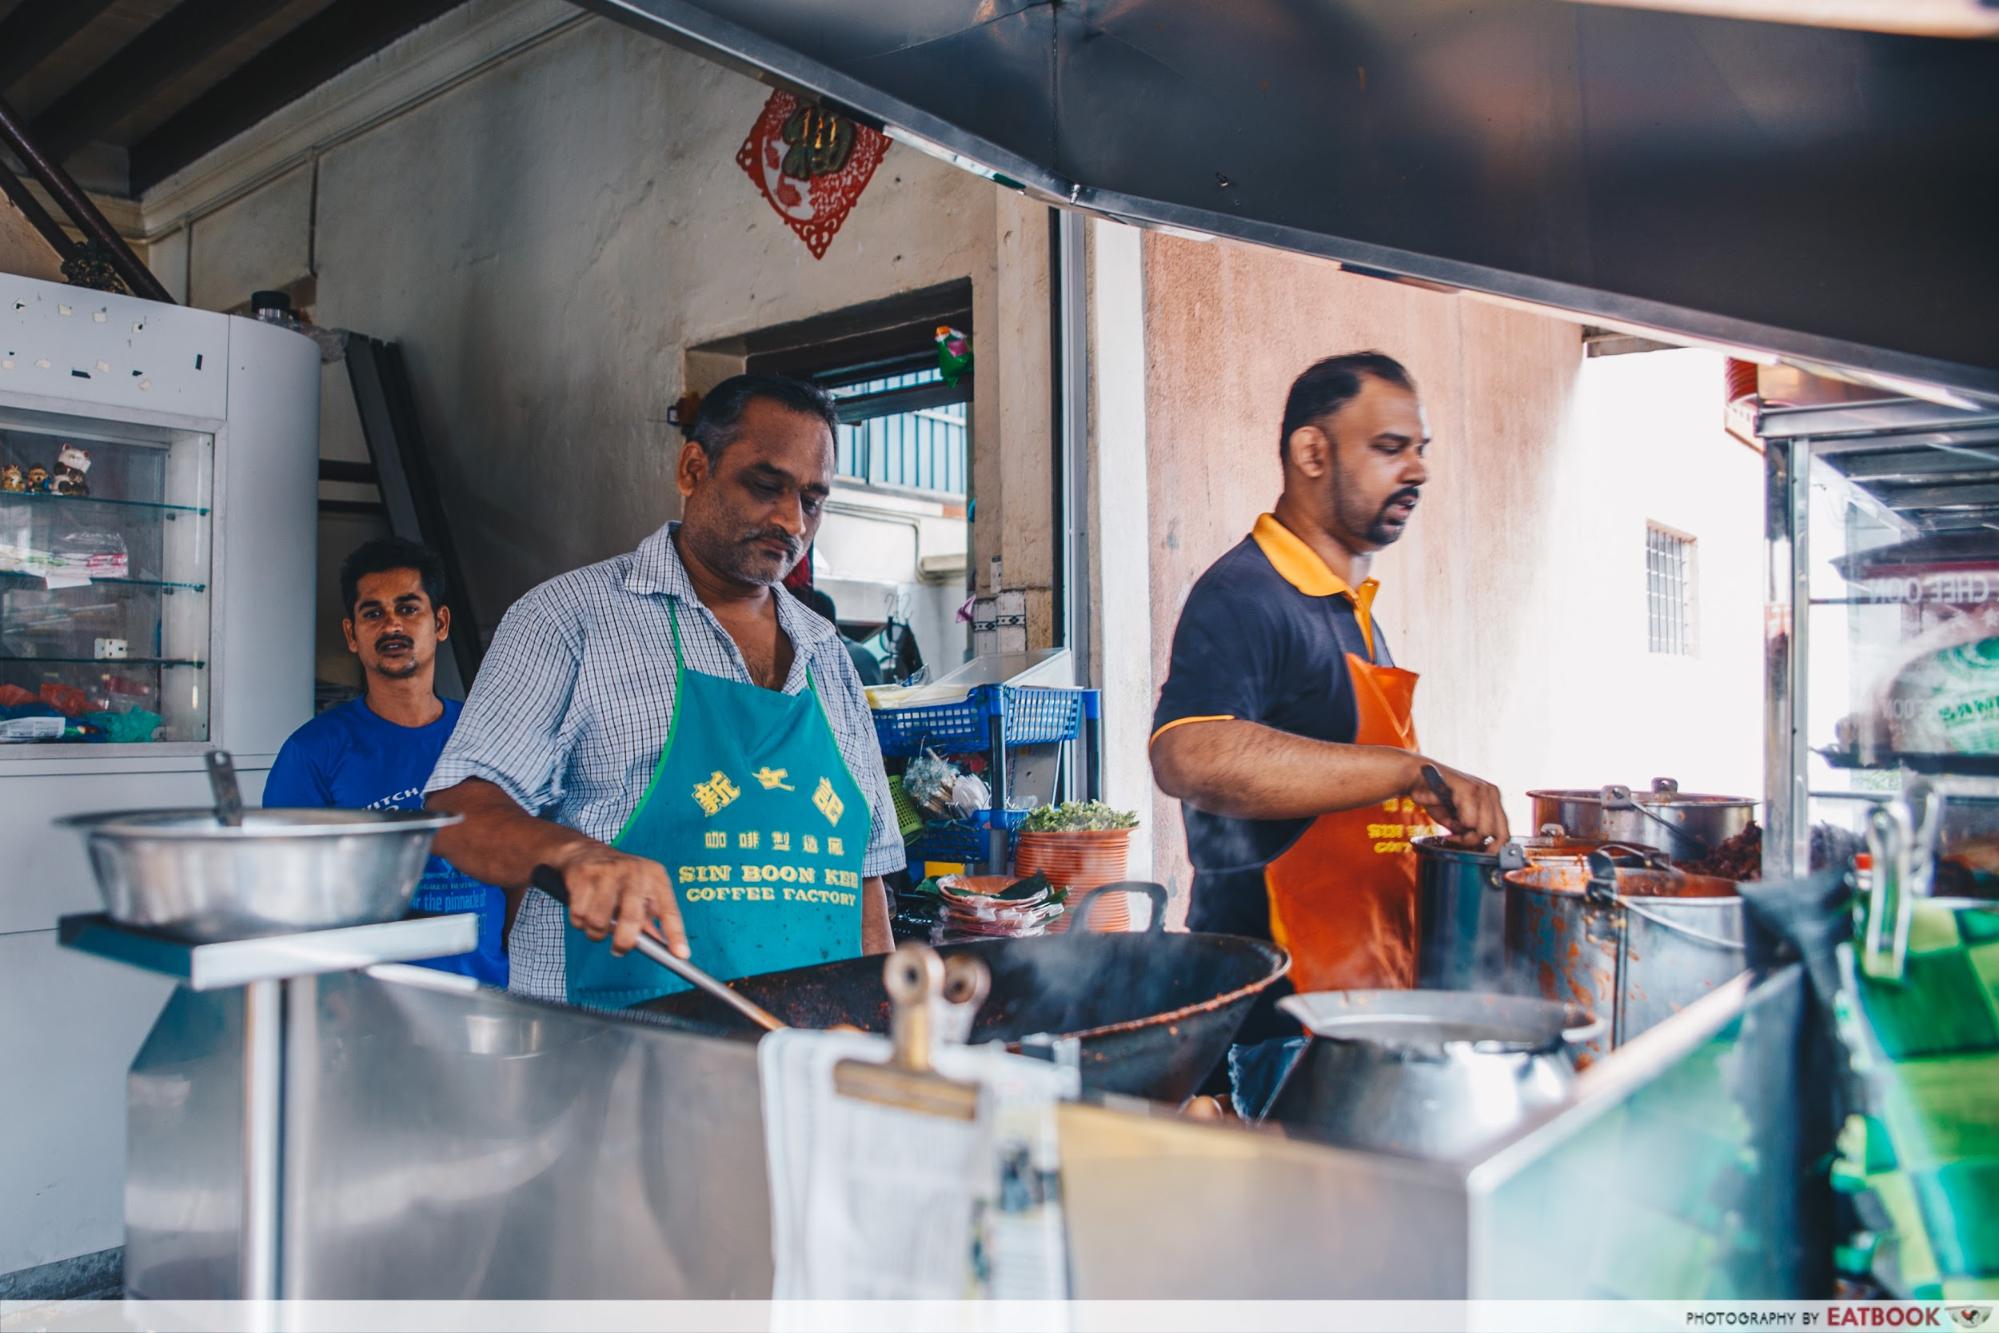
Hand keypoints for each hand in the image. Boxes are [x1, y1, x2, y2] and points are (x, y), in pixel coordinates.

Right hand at [545, 841, 687, 958]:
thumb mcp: (642, 892)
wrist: (585, 850)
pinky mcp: (584, 875)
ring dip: (596, 932)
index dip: (676, 934)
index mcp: (655, 877)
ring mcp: (608, 872)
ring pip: (599, 922)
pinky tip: (585, 911)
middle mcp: (634, 872)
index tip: (681, 955)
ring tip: (597, 923)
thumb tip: (665, 950)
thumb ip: (651, 920)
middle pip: (631, 920)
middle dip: (624, 943)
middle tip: (619, 950)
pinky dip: (579, 922)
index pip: (669, 910)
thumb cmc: (619, 878)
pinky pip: (579, 914)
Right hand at [1407, 757, 1509, 848]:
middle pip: (1500, 835)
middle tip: (1457, 839)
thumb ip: (1473, 831)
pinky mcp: (1469, 790)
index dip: (1493, 849)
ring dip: (1465, 837)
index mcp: (1493, 798)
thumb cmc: (1435, 797)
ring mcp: (1482, 790)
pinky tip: (1448, 819)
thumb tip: (1483, 849)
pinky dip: (1456, 826)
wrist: (1415, 776)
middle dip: (1477, 843)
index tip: (1475, 852)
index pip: (1506, 832)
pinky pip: (1469, 822)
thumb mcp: (1459, 819)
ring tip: (1451, 830)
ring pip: (1485, 830)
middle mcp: (1491, 792)